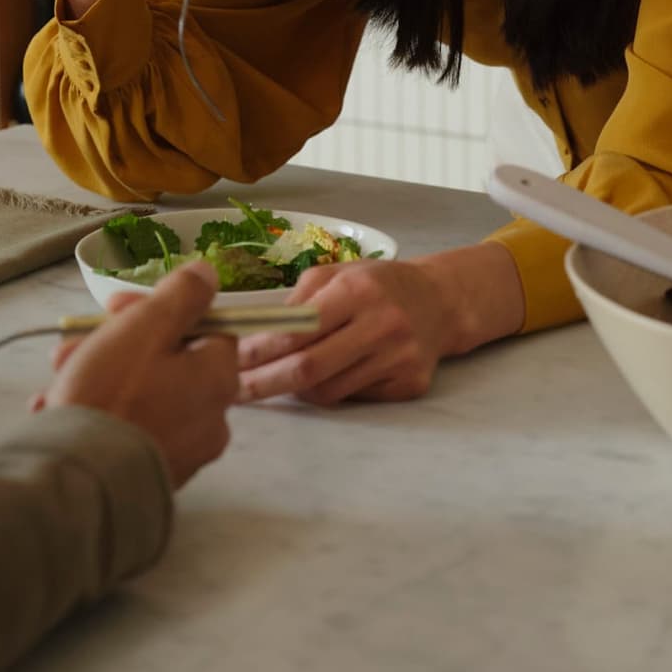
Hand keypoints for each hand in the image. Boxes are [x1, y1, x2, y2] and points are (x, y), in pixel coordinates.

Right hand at [37, 262, 236, 487]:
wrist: (80, 484)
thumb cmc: (112, 396)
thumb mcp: (144, 328)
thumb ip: (180, 296)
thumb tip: (208, 274)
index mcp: (218, 378)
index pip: (202, 325)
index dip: (156, 309)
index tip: (115, 308)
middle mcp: (212, 418)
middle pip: (169, 359)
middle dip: (118, 343)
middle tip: (75, 343)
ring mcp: (184, 452)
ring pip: (144, 393)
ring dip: (100, 375)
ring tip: (57, 377)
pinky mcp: (153, 476)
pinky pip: (130, 429)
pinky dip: (100, 412)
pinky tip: (59, 408)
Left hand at [237, 244, 525, 405]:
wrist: (440, 301)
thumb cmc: (378, 283)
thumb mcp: (337, 273)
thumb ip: (298, 300)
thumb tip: (253, 333)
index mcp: (358, 291)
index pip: (300, 329)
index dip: (261, 349)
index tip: (231, 359)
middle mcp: (382, 325)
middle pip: (310, 368)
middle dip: (266, 382)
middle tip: (234, 391)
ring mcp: (399, 359)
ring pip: (329, 391)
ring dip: (295, 390)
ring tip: (274, 381)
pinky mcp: (410, 385)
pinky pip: (353, 397)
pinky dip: (330, 390)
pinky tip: (323, 378)